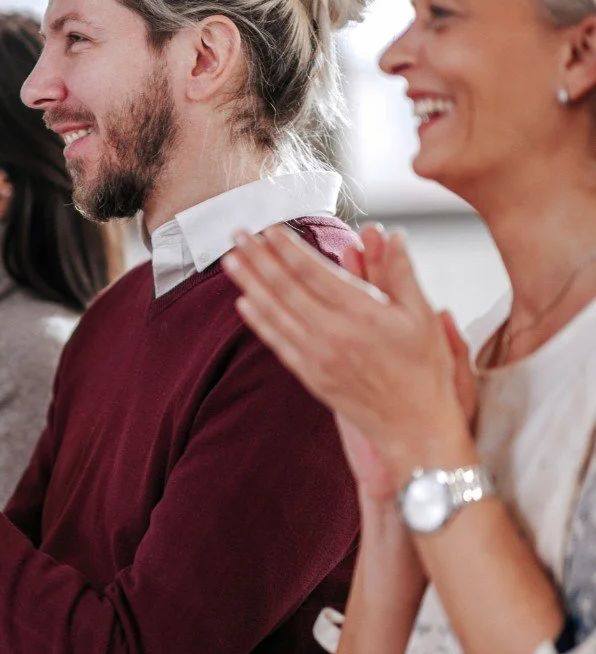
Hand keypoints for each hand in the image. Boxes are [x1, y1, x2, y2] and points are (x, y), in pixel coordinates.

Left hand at [223, 224, 476, 485]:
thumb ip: (401, 272)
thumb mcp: (422, 316)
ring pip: (275, 312)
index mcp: (362, 313)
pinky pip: (277, 342)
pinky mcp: (309, 375)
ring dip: (250, 284)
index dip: (288, 249)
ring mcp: (318, 356)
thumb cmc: (423, 369)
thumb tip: (390, 234)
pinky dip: (259, 321)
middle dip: (259, 258)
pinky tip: (244, 303)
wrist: (413, 424)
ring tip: (230, 261)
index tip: (269, 229)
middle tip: (237, 234)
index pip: (314, 272)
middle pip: (286, 288)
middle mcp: (334, 333)